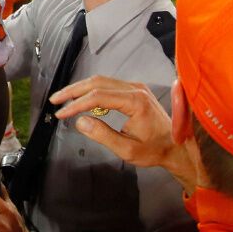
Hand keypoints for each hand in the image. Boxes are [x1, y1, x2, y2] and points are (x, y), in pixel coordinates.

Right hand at [52, 75, 195, 191]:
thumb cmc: (155, 150)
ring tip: (63, 99)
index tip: (61, 114)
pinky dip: (91, 91)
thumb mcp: (128, 149)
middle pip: (97, 83)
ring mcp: (136, 88)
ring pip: (101, 81)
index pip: (98, 97)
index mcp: (136, 101)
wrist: (177, 148)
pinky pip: (108, 85)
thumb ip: (102, 135)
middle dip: (73, 91)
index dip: (76, 104)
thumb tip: (80, 121)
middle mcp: (136, 89)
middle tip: (55, 101)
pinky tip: (82, 100)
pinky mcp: (134, 91)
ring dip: (80, 89)